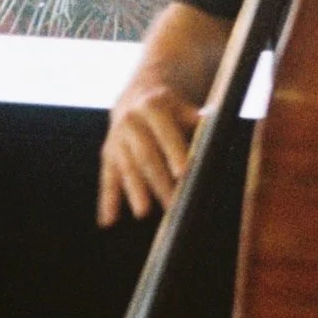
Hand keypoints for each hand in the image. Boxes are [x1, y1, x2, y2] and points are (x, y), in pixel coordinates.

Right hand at [99, 81, 200, 224]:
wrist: (136, 96)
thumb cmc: (171, 108)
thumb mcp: (183, 106)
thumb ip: (195, 119)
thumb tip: (211, 125)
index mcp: (153, 107)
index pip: (165, 133)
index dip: (174, 153)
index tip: (183, 173)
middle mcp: (130, 122)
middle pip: (146, 155)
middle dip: (159, 180)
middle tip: (173, 203)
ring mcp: (117, 139)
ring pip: (127, 168)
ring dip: (134, 192)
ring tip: (143, 213)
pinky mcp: (107, 154)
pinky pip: (107, 179)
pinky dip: (107, 201)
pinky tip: (108, 221)